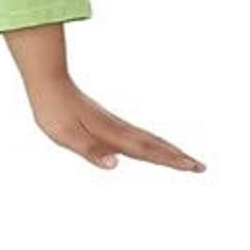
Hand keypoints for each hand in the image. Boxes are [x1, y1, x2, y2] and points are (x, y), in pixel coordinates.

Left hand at [28, 77, 204, 171]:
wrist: (48, 82)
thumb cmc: (54, 111)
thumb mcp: (67, 136)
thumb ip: (91, 151)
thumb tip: (115, 165)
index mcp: (112, 134)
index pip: (146, 150)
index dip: (170, 160)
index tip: (192, 167)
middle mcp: (117, 128)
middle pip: (154, 144)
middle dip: (177, 157)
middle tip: (201, 167)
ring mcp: (114, 124)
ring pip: (147, 139)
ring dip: (167, 149)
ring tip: (184, 158)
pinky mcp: (107, 122)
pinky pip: (136, 136)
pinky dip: (151, 143)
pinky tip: (150, 147)